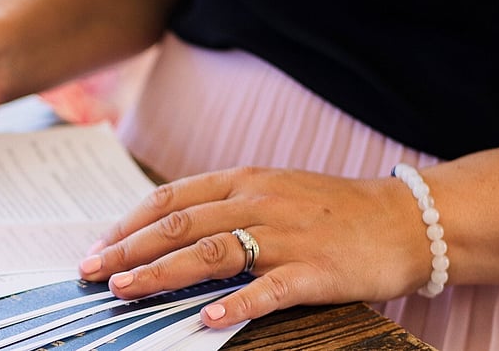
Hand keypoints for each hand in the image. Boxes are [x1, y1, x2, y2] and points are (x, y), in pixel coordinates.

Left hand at [77, 166, 431, 327]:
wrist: (407, 219)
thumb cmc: (333, 209)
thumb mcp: (273, 190)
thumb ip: (225, 204)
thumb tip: (168, 228)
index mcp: (245, 181)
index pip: (172, 198)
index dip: (129, 223)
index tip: (98, 245)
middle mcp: (259, 202)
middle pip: (181, 225)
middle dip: (129, 250)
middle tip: (91, 272)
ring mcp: (287, 236)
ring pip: (212, 252)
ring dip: (162, 272)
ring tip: (125, 290)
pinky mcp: (317, 270)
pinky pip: (270, 288)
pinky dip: (237, 304)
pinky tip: (207, 318)